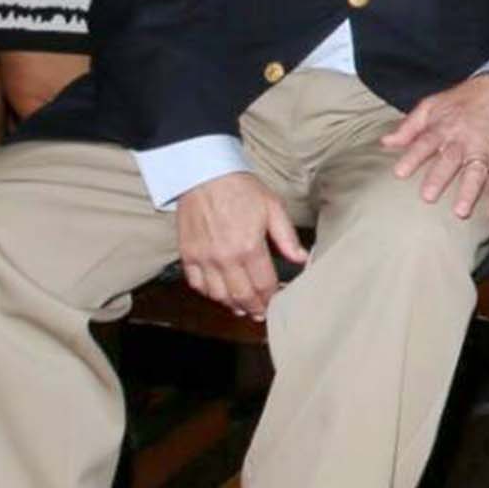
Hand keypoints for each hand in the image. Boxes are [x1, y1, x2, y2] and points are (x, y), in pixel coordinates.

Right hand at [176, 172, 306, 319]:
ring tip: (242, 307)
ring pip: (218, 295)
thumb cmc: (240, 188)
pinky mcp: (187, 254)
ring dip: (232, 305)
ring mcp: (203, 258)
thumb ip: (287, 237)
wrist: (204, 173)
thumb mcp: (273, 208)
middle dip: (254, 308)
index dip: (271, 298)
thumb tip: (301, 259)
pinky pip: (196, 284)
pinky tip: (219, 292)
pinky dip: (209, 293)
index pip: (264, 285)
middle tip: (260, 313)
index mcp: (249, 247)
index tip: (276, 302)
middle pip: (241, 296)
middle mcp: (225, 257)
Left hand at [381, 73, 488, 227]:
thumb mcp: (433, 104)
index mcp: (444, 126)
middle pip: (451, 159)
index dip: (413, 157)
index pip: (426, 142)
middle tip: (427, 196)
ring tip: (461, 211)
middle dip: (440, 177)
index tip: (399, 173)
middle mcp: (464, 139)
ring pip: (477, 172)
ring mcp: (485, 148)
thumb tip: (386, 142)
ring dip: (470, 192)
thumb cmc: (463, 100)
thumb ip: (410, 125)